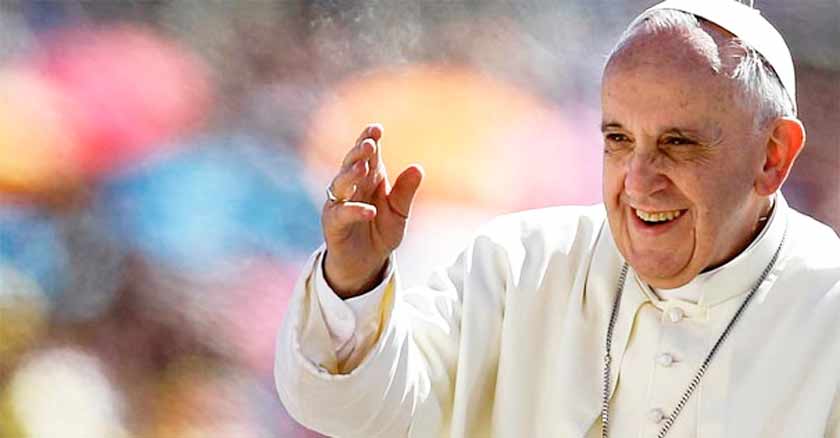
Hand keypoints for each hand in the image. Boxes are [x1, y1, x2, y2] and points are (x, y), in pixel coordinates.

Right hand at [322, 123, 423, 297]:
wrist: (367, 263)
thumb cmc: (380, 232)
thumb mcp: (399, 213)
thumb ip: (406, 192)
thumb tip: (418, 168)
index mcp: (369, 179)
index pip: (367, 155)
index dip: (369, 140)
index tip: (376, 128)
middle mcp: (351, 187)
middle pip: (351, 164)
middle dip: (358, 152)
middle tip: (369, 144)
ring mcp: (340, 204)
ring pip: (340, 184)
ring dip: (351, 175)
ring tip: (363, 168)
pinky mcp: (333, 224)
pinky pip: (342, 214)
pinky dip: (355, 211)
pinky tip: (369, 210)